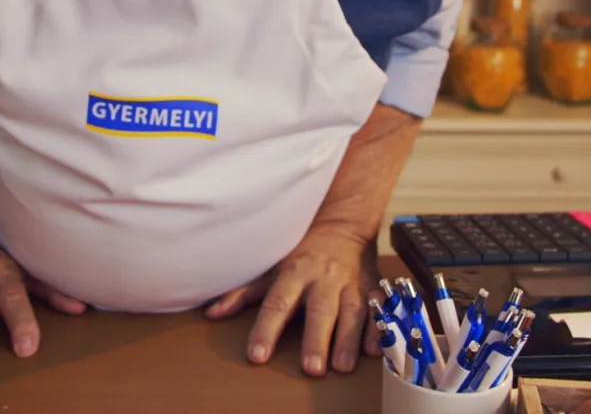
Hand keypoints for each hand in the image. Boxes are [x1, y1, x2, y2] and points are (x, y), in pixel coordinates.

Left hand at [205, 223, 379, 377]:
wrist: (343, 222)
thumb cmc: (302, 251)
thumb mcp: (271, 267)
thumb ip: (244, 293)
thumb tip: (212, 313)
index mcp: (294, 273)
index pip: (276, 303)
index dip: (266, 329)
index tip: (258, 355)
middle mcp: (323, 279)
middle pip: (318, 309)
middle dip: (316, 338)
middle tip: (312, 368)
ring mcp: (350, 284)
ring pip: (351, 310)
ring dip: (347, 338)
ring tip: (342, 366)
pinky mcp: (372, 287)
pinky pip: (378, 307)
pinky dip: (378, 327)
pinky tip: (374, 349)